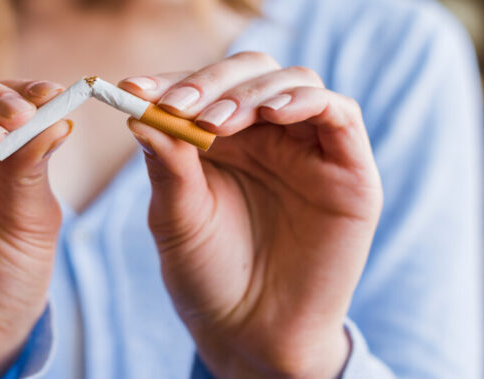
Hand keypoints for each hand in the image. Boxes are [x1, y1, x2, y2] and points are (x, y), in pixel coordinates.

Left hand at [120, 52, 382, 377]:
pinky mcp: (350, 171)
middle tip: (178, 104)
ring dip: (252, 92)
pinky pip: (340, 113)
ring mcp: (310, 150)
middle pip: (250, 73)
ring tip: (216, 121)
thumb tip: (139, 111)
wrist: (251, 333)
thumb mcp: (177, 218)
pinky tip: (275, 113)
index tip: (133, 88)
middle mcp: (268, 136)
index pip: (203, 87)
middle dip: (210, 82)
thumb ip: (168, 165)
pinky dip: (308, 101)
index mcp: (223, 139)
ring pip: (294, 82)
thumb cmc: (209, 275)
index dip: (170, 81)